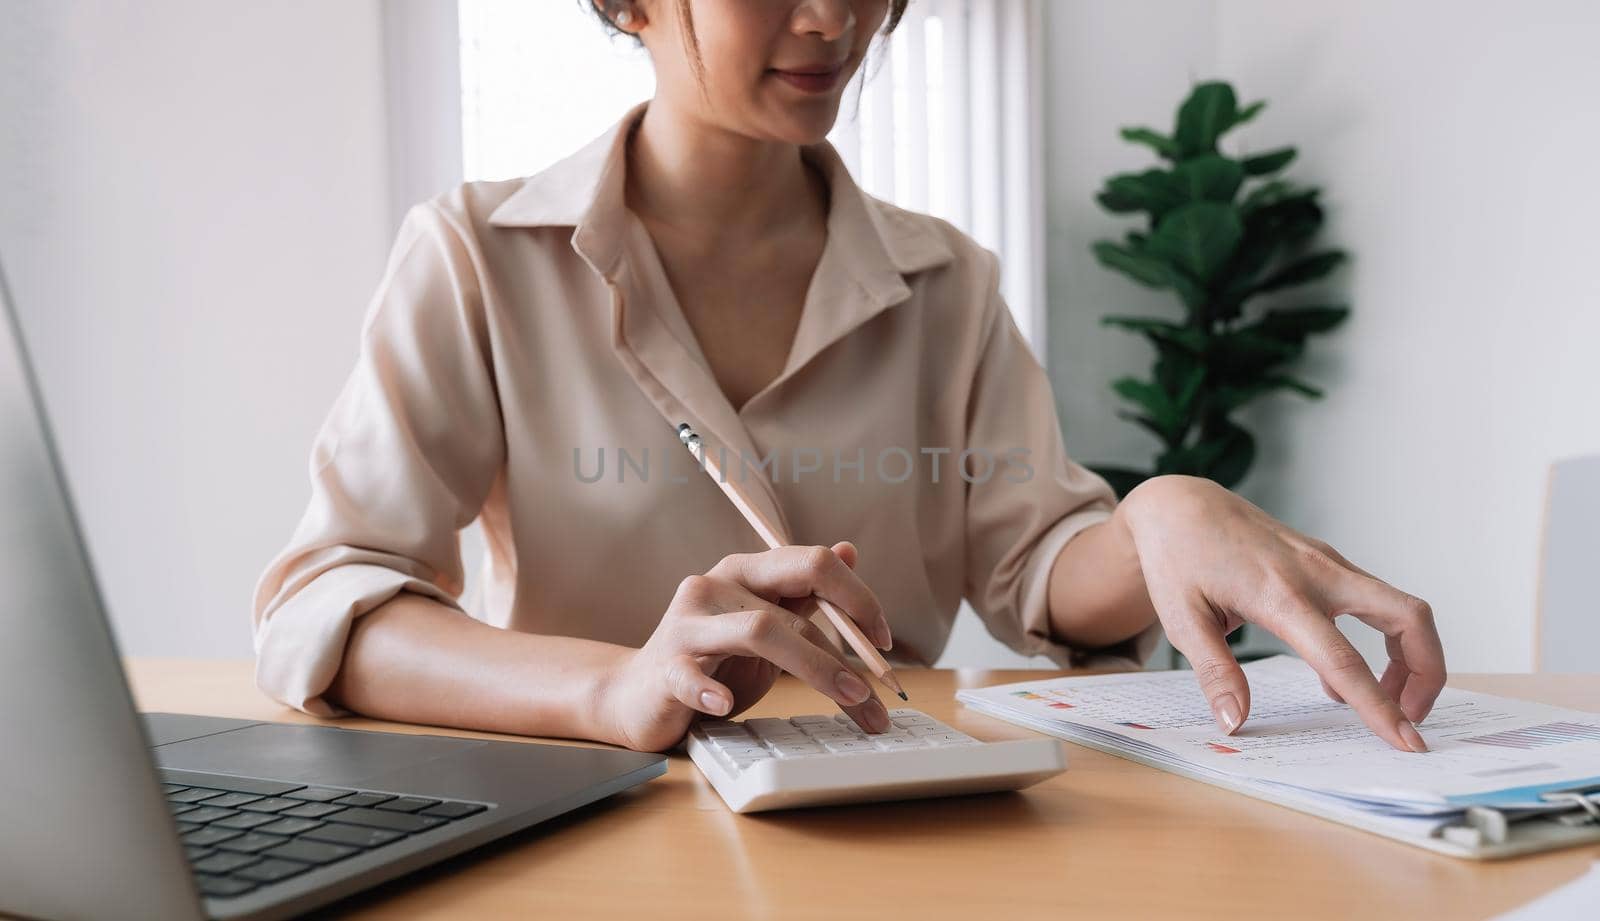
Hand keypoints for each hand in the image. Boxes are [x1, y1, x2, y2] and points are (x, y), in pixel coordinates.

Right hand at [596, 542, 894, 751]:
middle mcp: (715, 586)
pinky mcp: (664, 667)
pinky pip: (690, 675)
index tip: (885, 642)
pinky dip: (711, 690)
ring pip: (759, 633)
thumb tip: (850, 550)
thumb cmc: (712, 662)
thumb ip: (803, 594)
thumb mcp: (766, 626)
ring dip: (814, 668)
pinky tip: (727, 704)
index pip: (812, 563)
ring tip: (848, 700)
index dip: (858, 598)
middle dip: (844, 651)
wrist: (636, 695)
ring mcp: (687, 625)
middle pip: (791, 605)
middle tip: (876, 693)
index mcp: (746, 572)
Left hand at [1119, 475, 1445, 751]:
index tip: (1406, 742)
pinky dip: (1382, 639)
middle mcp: (1317, 574)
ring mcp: (1327, 564)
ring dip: (1410, 656)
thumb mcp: (1181, 619)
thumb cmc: (1177, 558)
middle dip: (1428, 672)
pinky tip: (1341, 675)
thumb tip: (1234, 724)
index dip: (1378, 705)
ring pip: (1401, 607)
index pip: (1342, 659)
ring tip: (1383, 702)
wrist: (1180, 506)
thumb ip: (1215, 673)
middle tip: (1410, 719)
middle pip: (1408, 617)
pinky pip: (1375, 602)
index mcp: (1279, 594)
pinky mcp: (1327, 563)